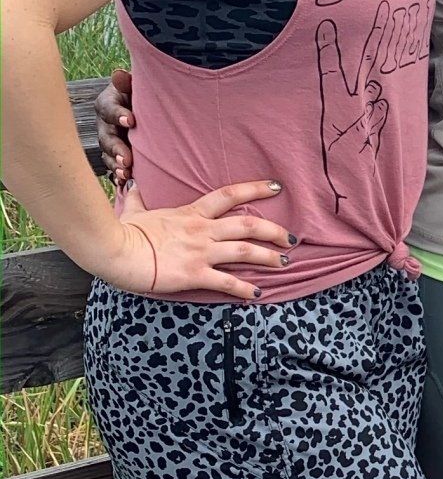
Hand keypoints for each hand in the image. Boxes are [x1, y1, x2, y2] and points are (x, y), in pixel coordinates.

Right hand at [94, 67, 135, 188]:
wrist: (150, 108)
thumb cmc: (143, 93)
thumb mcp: (137, 85)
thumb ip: (129, 82)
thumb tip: (118, 74)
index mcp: (108, 103)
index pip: (108, 108)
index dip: (118, 114)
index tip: (131, 120)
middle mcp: (105, 124)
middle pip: (106, 137)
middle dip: (116, 149)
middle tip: (128, 159)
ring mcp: (109, 142)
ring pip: (108, 155)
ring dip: (116, 165)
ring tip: (127, 173)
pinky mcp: (116, 155)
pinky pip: (113, 167)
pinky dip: (118, 175)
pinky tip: (125, 183)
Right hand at [95, 181, 294, 299]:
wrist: (113, 249)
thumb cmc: (121, 231)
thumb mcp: (133, 210)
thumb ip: (137, 199)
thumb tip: (131, 184)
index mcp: (191, 214)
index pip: (229, 195)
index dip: (255, 189)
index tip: (276, 187)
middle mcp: (202, 231)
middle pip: (248, 225)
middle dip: (274, 231)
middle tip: (293, 237)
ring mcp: (200, 252)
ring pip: (245, 251)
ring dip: (269, 257)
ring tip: (284, 262)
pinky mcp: (194, 274)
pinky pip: (227, 282)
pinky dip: (245, 289)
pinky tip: (258, 294)